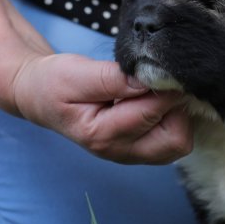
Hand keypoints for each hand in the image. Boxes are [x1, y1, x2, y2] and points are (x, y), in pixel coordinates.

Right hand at [0, 0, 192, 164]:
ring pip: (180, 143)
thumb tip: (148, 80)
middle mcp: (121, 152)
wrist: (43, 96)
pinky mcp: (144, 151)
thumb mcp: (75, 73)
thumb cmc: (56, 83)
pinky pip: (176, 142)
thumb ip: (112, 79)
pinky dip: (176, 122)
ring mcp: (134, 155)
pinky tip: (157, 104)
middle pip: (176, 139)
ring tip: (155, 94)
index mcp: (102, 134)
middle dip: (176, 109)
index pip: (151, 112)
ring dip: (178, 116)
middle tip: (160, 84)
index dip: (164, 88)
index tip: (162, 69)